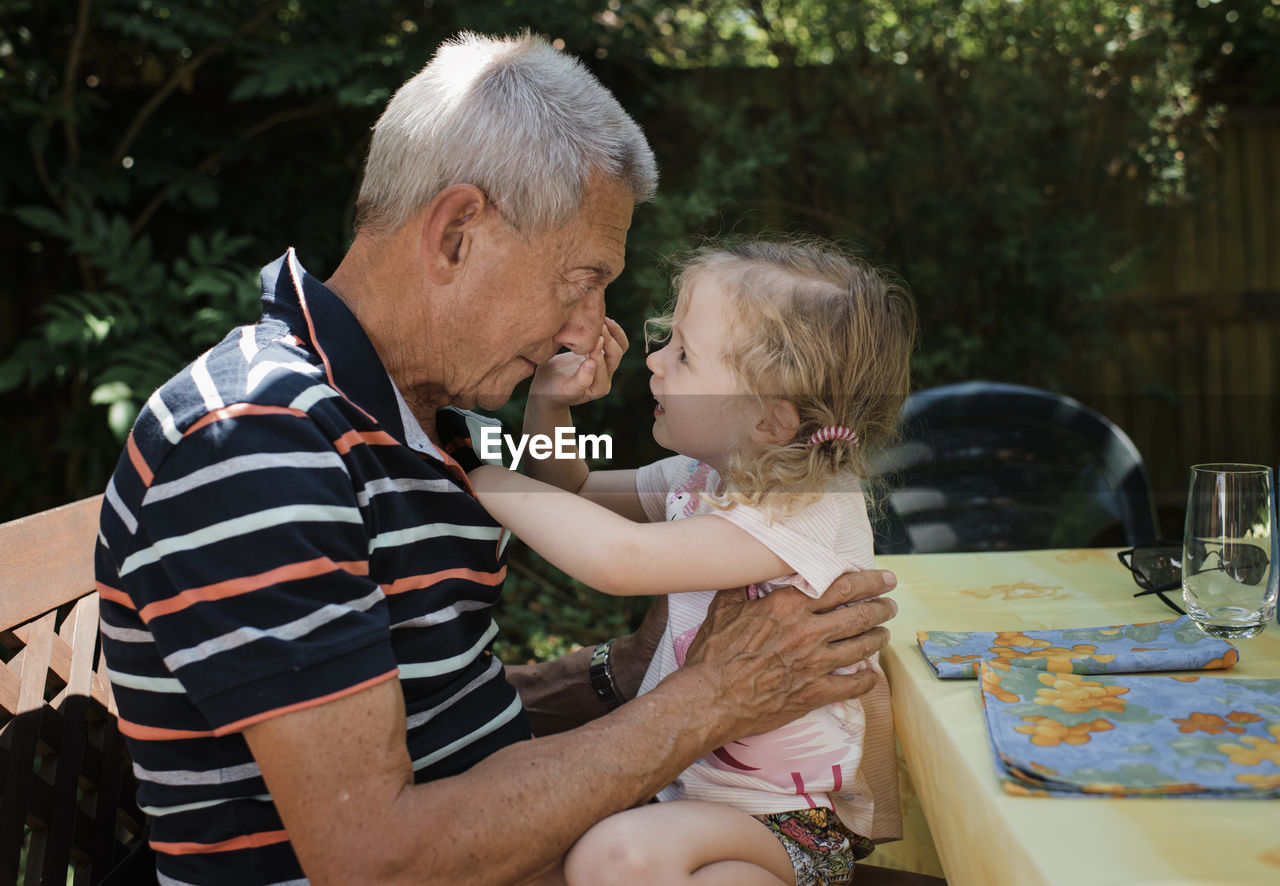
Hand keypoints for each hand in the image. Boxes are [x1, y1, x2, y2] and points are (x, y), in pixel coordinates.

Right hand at [528, 317, 626, 408]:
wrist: (547, 387)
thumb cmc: (553, 391)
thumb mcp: (565, 389)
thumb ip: (580, 380)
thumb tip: (592, 363)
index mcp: (600, 387)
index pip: (603, 366)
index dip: (599, 351)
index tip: (594, 337)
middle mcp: (606, 376)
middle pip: (616, 355)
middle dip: (609, 339)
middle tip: (599, 324)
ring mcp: (605, 364)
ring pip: (620, 346)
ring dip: (614, 332)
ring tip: (604, 319)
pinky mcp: (600, 353)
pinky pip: (612, 340)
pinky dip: (609, 330)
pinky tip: (598, 319)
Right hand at [681, 570, 896, 738]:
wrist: (711, 698)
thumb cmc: (714, 653)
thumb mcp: (724, 607)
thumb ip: (742, 585)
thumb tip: (750, 568)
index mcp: (789, 607)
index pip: (842, 586)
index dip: (870, 580)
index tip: (885, 578)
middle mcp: (808, 632)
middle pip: (860, 614)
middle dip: (882, 607)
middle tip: (890, 604)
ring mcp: (815, 665)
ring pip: (862, 647)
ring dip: (878, 638)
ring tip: (884, 633)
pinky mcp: (814, 693)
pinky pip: (853, 686)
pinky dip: (867, 680)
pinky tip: (872, 676)